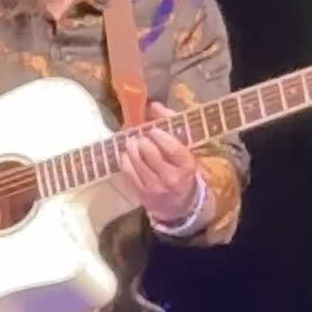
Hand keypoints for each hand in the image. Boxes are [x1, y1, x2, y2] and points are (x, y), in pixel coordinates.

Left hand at [119, 102, 204, 225]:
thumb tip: (153, 105)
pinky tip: (126, 154)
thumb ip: (171, 125)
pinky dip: (124, 161)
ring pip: (137, 163)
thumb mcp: (185, 150)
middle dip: (142, 141)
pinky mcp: (141, 194)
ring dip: (131, 148)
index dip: (160, 136)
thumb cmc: (183, 171)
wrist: (181, 205)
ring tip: (131, 141)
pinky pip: (128, 174)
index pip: (172, 148)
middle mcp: (171, 178)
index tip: (152, 129)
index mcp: (186, 166)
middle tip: (139, 135)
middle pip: (151, 154)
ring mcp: (155, 188)